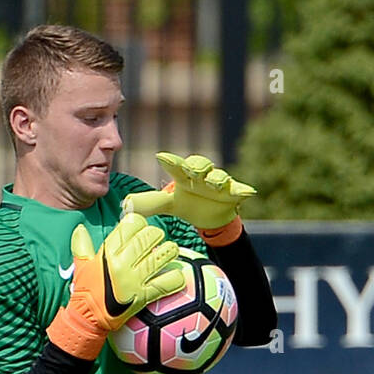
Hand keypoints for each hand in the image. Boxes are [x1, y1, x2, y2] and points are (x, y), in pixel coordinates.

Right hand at [48, 213, 185, 358]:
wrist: (88, 319)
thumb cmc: (86, 291)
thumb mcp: (81, 266)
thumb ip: (82, 245)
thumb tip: (80, 228)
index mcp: (108, 252)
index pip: (131, 225)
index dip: (140, 223)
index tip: (142, 229)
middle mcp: (121, 263)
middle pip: (148, 237)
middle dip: (157, 235)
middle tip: (159, 239)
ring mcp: (134, 280)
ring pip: (160, 257)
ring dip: (170, 252)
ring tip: (172, 252)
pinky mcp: (143, 296)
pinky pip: (167, 283)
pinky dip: (175, 278)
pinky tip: (177, 275)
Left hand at [121, 152, 256, 230]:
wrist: (211, 216)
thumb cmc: (189, 203)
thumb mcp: (170, 205)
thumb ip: (151, 203)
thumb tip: (126, 205)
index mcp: (184, 176)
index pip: (175, 166)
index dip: (170, 161)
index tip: (160, 157)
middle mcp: (201, 175)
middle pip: (199, 164)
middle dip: (196, 165)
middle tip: (191, 170)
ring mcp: (218, 183)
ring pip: (218, 176)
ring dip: (216, 178)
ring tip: (214, 183)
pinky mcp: (233, 193)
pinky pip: (238, 190)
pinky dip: (242, 190)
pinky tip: (247, 192)